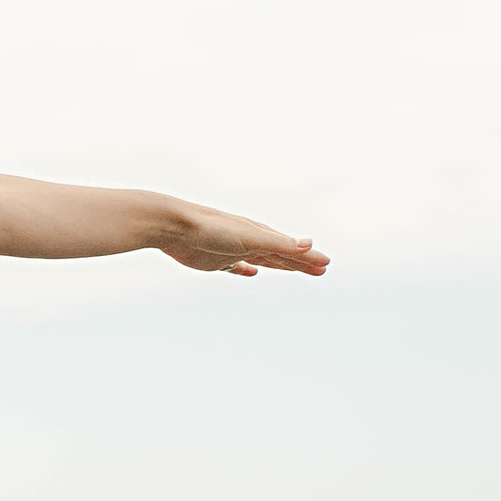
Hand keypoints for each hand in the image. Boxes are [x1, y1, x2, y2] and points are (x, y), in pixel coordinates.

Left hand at [160, 206, 327, 278]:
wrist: (174, 226)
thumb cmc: (212, 228)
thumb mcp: (250, 237)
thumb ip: (279, 242)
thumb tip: (310, 243)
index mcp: (260, 235)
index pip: (291, 249)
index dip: (308, 257)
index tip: (326, 264)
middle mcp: (248, 241)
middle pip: (281, 255)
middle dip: (300, 263)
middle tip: (321, 270)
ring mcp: (232, 250)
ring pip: (262, 260)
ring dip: (279, 265)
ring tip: (295, 270)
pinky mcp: (214, 260)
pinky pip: (235, 267)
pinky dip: (245, 270)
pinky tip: (251, 273)